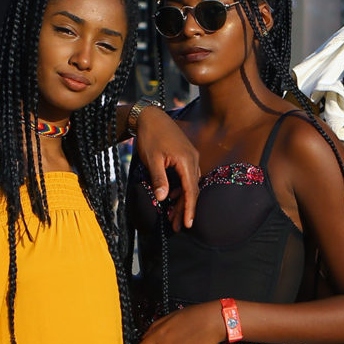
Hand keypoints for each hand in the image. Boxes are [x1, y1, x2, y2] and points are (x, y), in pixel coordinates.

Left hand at [133, 106, 198, 228]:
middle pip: (192, 189)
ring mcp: (191, 157)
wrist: (150, 116)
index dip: (189, 208)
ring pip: (189, 184)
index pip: (191, 190)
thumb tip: (162, 198)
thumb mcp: (152, 160)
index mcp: (187, 161)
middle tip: (177, 227)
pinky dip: (180, 189)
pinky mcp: (186, 156)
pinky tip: (172, 198)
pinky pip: (187, 177)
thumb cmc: (150, 136)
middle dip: (184, 209)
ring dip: (182, 200)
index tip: (187, 224)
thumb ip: (159, 179)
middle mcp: (193, 159)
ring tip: (172, 217)